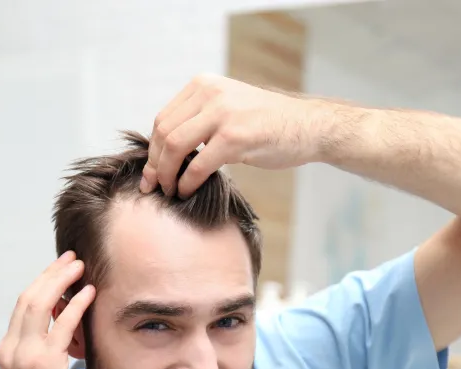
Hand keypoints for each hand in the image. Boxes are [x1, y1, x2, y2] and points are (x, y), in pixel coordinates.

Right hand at [0, 251, 95, 368]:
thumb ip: (49, 350)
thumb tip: (68, 329)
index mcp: (8, 351)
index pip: (23, 307)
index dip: (42, 284)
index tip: (60, 270)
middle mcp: (10, 350)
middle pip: (29, 299)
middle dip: (51, 275)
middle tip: (71, 258)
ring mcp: (24, 356)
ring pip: (40, 305)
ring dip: (61, 281)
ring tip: (80, 267)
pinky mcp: (44, 364)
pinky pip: (62, 326)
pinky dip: (76, 306)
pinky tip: (90, 293)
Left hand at [141, 74, 325, 197]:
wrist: (308, 126)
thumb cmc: (269, 124)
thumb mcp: (230, 107)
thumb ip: (201, 118)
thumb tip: (167, 148)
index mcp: (204, 85)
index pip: (164, 118)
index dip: (153, 150)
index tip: (152, 172)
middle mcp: (210, 93)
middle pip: (164, 133)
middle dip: (155, 165)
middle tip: (154, 187)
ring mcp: (223, 114)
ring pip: (175, 147)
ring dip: (167, 174)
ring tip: (170, 191)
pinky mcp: (235, 137)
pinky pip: (198, 164)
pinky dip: (187, 182)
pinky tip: (187, 192)